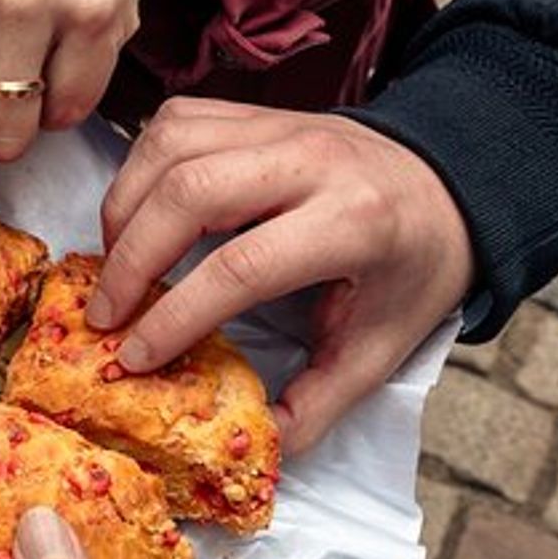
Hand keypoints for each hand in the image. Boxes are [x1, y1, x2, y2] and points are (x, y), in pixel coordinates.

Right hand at [88, 99, 475, 455]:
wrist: (451, 182)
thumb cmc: (412, 268)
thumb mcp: (381, 348)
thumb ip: (318, 402)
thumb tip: (256, 446)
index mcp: (353, 223)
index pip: (241, 266)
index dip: (177, 316)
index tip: (137, 357)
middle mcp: (311, 162)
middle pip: (189, 192)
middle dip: (131, 260)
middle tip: (105, 316)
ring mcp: (278, 125)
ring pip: (170, 147)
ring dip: (123, 210)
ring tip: (113, 268)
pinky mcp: (253, 112)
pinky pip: (173, 124)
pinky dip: (139, 170)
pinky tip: (137, 217)